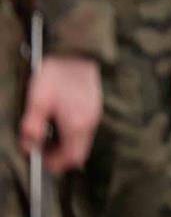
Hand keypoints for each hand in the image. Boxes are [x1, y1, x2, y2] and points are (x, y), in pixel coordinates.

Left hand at [20, 54, 101, 172]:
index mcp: (76, 125)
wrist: (76, 53)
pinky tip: (60, 120)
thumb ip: (32, 126)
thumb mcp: (37, 100)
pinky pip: (85, 131)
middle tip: (42, 146)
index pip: (71, 158)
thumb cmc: (56, 75)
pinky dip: (72, 134)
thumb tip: (29, 147)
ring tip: (49, 132)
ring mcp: (94, 116)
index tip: (40, 156)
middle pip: (79, 154)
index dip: (55, 163)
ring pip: (82, 143)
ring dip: (66, 145)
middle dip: (60, 156)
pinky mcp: (94, 108)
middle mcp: (89, 124)